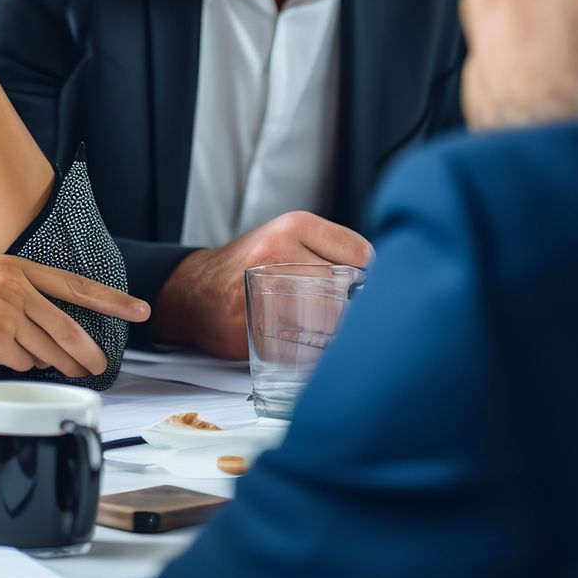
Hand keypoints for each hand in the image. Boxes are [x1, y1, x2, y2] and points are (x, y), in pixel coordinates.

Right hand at [0, 254, 150, 377]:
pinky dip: (18, 366)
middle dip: (87, 353)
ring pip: (48, 351)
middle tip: (98, 366)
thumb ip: (24, 295)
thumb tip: (57, 329)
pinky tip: (0, 356)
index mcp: (16, 266)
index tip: (139, 310)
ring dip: (57, 365)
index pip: (75, 285)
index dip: (112, 300)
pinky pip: (22, 363)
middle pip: (67, 328)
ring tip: (61, 370)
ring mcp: (5, 314)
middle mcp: (14, 287)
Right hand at [153, 212, 373, 358]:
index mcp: (294, 226)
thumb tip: (382, 281)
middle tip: (337, 317)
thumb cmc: (249, 269)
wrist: (195, 292)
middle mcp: (277, 250)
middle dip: (347, 309)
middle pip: (345, 290)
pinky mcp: (250, 323)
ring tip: (316, 330)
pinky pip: (299, 344)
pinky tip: (294, 342)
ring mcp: (260, 287)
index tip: (357, 291)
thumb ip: (332, 252)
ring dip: (331, 332)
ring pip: (326, 319)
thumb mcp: (289, 239)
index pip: (361, 255)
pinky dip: (306, 351)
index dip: (363, 279)